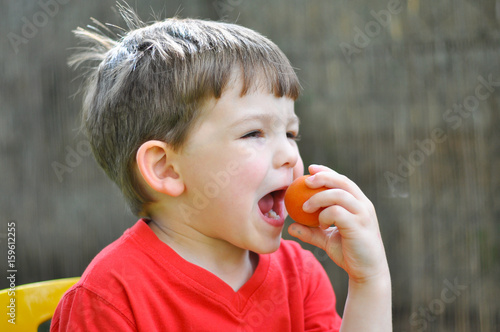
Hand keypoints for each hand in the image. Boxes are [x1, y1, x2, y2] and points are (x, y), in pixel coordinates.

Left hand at [288, 164, 388, 283]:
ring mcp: (363, 214)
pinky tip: (320, 224)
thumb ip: (310, 231)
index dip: (327, 171)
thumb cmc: (349, 254)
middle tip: (305, 181)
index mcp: (358, 203)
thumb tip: (290, 227)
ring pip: (338, 194)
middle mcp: (363, 205)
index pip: (343, 180)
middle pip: (342, 181)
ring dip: (318, 198)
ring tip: (305, 207)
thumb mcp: (326, 240)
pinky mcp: (359, 225)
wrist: (367, 273)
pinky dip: (324, 215)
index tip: (310, 169)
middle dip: (323, 176)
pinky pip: (337, 212)